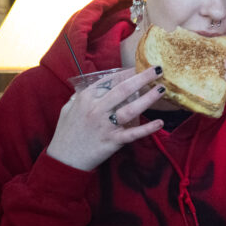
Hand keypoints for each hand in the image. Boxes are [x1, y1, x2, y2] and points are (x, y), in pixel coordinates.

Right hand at [46, 66, 165, 170]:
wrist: (63, 160)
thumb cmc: (65, 134)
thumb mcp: (67, 109)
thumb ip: (78, 97)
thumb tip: (88, 87)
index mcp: (85, 98)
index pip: (109, 80)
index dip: (126, 72)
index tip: (139, 66)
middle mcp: (96, 109)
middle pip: (123, 89)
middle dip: (141, 77)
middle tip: (158, 70)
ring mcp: (105, 125)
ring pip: (130, 108)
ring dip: (148, 98)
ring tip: (161, 89)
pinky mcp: (112, 141)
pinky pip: (132, 134)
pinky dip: (147, 129)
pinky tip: (160, 123)